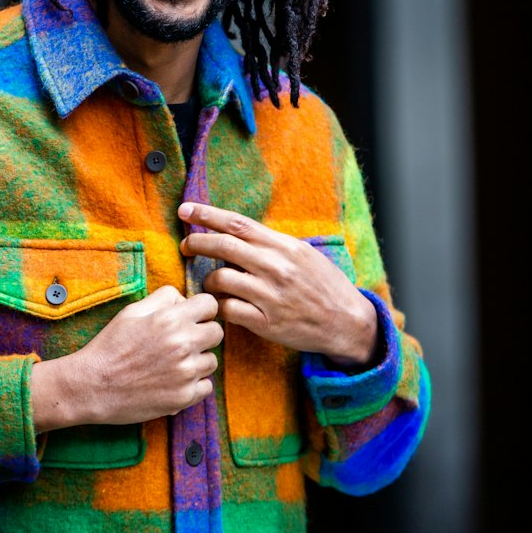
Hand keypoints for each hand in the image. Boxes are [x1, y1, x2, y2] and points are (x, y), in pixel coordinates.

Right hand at [30, 284, 222, 430]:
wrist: (92, 386)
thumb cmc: (111, 345)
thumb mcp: (133, 311)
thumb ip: (164, 298)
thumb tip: (185, 300)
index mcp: (171, 319)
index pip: (210, 305)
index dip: (201, 310)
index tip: (192, 318)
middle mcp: (183, 344)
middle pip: (217, 333)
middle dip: (203, 334)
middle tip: (184, 341)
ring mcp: (185, 373)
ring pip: (211, 361)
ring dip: (198, 361)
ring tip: (174, 363)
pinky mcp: (183, 398)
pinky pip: (207, 386)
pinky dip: (195, 385)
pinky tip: (175, 381)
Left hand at [178, 201, 377, 366]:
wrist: (346, 321)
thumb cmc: (323, 284)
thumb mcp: (302, 254)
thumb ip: (271, 244)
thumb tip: (237, 233)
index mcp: (282, 246)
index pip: (237, 223)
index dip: (207, 214)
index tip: (186, 209)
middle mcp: (274, 267)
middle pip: (223, 246)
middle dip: (197, 242)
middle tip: (185, 244)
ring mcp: (269, 296)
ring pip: (221, 278)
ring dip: (208, 280)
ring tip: (211, 283)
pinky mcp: (266, 323)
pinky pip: (228, 310)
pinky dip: (219, 306)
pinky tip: (222, 305)